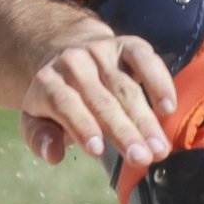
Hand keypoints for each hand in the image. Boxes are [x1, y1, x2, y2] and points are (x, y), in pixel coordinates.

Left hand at [19, 34, 174, 167]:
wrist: (67, 52)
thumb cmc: (56, 100)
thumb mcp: (35, 119)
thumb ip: (39, 138)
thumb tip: (53, 155)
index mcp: (46, 82)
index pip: (64, 103)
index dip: (81, 126)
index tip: (98, 151)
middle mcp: (73, 63)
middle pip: (100, 100)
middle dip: (123, 131)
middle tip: (142, 158)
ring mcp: (101, 52)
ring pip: (126, 88)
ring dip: (145, 120)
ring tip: (159, 148)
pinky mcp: (127, 45)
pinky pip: (146, 60)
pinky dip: (159, 83)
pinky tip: (168, 108)